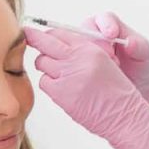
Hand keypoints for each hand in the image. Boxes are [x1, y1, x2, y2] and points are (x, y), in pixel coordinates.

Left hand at [24, 26, 148, 148]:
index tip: (37, 35)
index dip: (47, 34)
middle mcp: (77, 58)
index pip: (60, 34)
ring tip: (59, 75)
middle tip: (25, 36)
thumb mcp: (103, 63)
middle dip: (33, 38)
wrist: (124, 115)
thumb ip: (81, 53)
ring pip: (42, 63)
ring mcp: (68, 75)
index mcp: (89, 48)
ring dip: (46, 67)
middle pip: (45, 42)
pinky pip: (44, 82)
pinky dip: (49, 85)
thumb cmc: (115, 92)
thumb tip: (55, 47)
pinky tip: (62, 90)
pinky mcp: (61, 92)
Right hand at [80, 11, 148, 103]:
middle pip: (86, 32)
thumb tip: (130, 42)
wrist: (138, 83)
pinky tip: (92, 78)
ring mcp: (84, 50)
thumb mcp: (145, 55)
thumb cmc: (141, 64)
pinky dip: (80, 69)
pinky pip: (74, 63)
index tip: (112, 34)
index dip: (106, 25)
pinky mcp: (79, 64)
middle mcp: (94, 35)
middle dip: (96, 44)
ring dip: (87, 58)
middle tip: (110, 57)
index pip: (104, 19)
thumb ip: (140, 46)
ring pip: (77, 48)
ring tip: (105, 70)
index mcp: (110, 25)